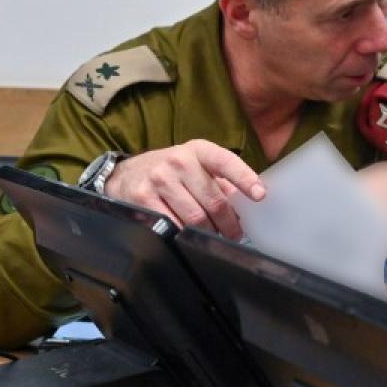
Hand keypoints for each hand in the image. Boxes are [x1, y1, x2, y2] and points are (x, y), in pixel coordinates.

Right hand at [104, 139, 264, 238]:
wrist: (126, 174)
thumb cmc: (171, 172)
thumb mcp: (195, 166)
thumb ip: (221, 182)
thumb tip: (245, 206)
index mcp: (198, 150)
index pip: (225, 162)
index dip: (244, 178)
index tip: (260, 194)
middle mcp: (178, 161)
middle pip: (213, 201)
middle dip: (228, 223)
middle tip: (234, 233)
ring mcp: (159, 179)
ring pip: (195, 218)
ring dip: (208, 232)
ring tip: (213, 235)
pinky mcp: (144, 198)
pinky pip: (173, 225)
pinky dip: (185, 235)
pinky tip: (189, 236)